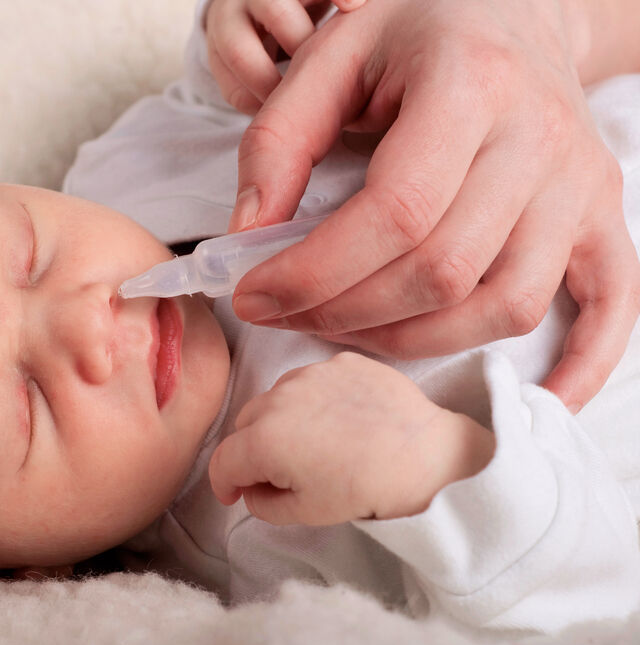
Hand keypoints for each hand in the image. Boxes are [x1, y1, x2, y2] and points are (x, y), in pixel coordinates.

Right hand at [208, 352, 494, 524]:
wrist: (429, 457)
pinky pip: (312, 380)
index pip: (222, 460)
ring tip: (317, 444)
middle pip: (244, 424)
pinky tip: (342, 421)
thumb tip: (250, 490)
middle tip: (282, 473)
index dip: (223, 483)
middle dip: (252, 450)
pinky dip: (315, 400)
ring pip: (275, 397)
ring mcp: (311, 373)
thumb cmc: (368, 489)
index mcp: (262, 440)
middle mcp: (278, 397)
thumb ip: (262, 504)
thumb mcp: (307, 513)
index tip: (235, 494)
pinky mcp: (341, 361)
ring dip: (281, 419)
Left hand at [226, 0, 639, 411]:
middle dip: (346, 312)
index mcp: (469, 83)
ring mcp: (580, 183)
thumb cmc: (411, 33)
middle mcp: (538, 138)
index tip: (254, 295)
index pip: (394, 213)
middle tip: (287, 312)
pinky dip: (579, 363)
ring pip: (504, 304)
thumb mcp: (330, 55)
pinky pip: (609, 305)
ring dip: (415, 341)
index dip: (315, 271)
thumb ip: (278, 142)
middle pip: (442, 270)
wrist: (514, 9)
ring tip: (347, 329)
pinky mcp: (603, 215)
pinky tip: (537, 400)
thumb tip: (247, 235)